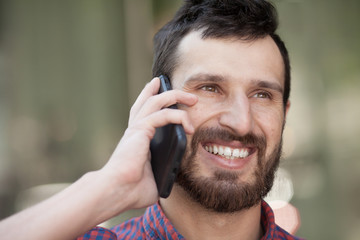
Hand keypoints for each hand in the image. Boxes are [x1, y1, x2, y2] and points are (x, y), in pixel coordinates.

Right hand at [100, 77, 197, 209]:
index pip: (145, 113)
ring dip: (174, 96)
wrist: (117, 192)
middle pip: (148, 101)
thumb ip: (163, 171)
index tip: (160, 89)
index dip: (151, 98)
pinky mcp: (140, 130)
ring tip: (192, 99)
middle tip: (186, 94)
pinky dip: (177, 116)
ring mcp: (136, 129)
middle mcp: (135, 130)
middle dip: (167, 92)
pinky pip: (162, 115)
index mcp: (137, 139)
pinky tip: (188, 125)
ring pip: (156, 102)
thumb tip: (173, 174)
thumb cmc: (132, 190)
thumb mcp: (154, 178)